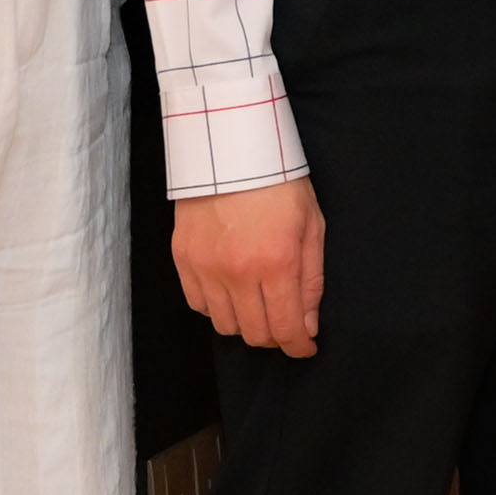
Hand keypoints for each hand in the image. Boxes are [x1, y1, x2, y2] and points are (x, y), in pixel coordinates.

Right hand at [177, 175, 324, 354]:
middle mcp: (238, 272)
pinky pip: (198, 304)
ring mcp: (206, 267)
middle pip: (255, 334)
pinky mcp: (183, 258)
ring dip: (246, 324)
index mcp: (276, 263)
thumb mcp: (312, 225)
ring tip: (258, 305)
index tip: (305, 348)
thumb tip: (308, 325)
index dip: (298, 346)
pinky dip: (217, 307)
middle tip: (285, 325)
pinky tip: (231, 292)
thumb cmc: (278, 183)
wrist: (230, 147)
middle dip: (276, 337)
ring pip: (225, 325)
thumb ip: (311, 279)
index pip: (285, 328)